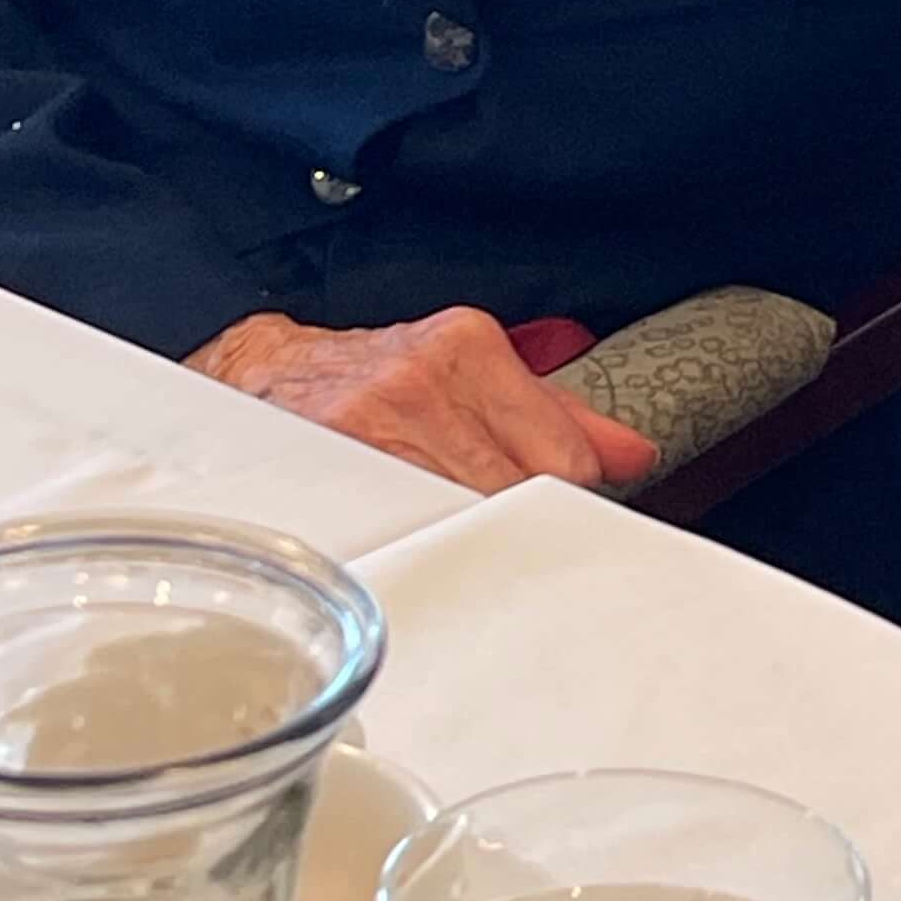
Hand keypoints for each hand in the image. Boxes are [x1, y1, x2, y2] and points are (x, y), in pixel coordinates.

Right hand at [188, 309, 658, 496]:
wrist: (264, 376)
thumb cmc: (379, 377)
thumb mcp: (473, 372)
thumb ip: (560, 415)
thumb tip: (637, 456)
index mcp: (469, 349)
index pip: (559, 459)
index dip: (564, 502)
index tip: (561, 520)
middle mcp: (419, 383)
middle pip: (511, 497)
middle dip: (516, 525)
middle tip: (505, 538)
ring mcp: (367, 432)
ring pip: (458, 522)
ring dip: (465, 542)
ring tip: (448, 533)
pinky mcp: (326, 477)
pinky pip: (400, 536)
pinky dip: (416, 551)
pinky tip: (410, 543)